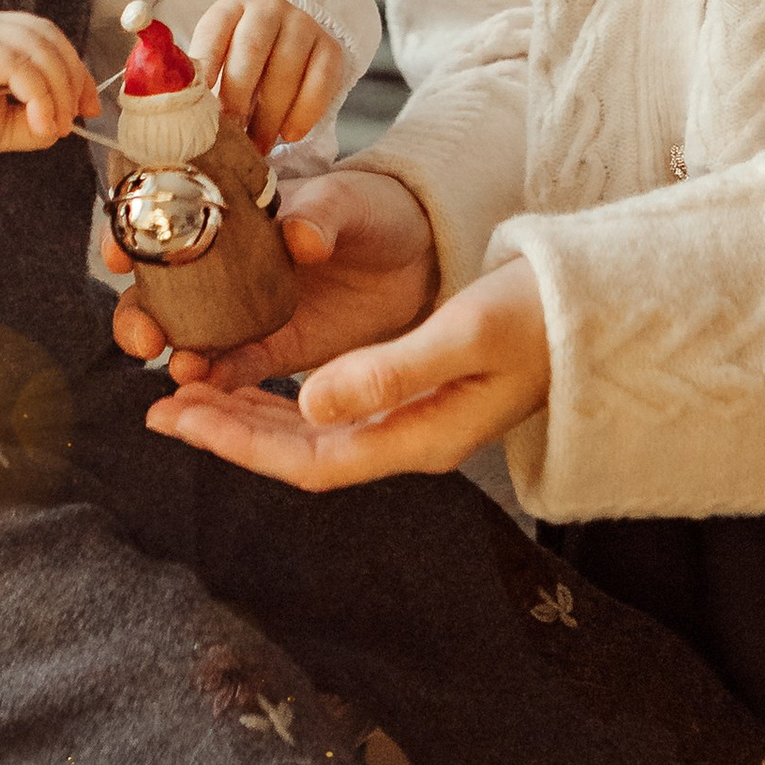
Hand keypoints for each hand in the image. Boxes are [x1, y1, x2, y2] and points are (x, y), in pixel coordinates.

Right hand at [0, 9, 97, 163]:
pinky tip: (40, 123)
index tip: (88, 106)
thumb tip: (66, 122)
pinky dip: (38, 95)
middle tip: (77, 117)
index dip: (75, 68)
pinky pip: (18, 65)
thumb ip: (32, 118)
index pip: (46, 37)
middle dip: (73, 77)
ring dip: (58, 91)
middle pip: (48, 37)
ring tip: (56, 126)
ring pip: (38, 49)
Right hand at [107, 161, 438, 384]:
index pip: (161, 220)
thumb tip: (298, 237)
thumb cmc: (375, 209)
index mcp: (228, 212)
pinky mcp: (274, 349)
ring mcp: (243, 311)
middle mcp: (222, 265)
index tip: (117, 253)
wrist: (421, 253)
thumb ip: (322, 215)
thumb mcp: (350, 200)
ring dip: (174, 352)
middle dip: (139, 314)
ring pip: (187, 336)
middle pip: (159, 291)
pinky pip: (234, 368)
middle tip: (146, 335)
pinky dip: (216, 380)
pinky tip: (206, 389)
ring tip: (182, 367)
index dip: (130, 235)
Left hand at [141, 253, 550, 487]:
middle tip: (163, 405)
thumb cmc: (541, 315)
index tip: (181, 417)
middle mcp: (410, 438)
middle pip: (300, 452)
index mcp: (417, 436)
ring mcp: (416, 420)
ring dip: (251, 415)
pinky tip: (261, 380)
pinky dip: (286, 396)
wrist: (601, 306)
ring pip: (313, 432)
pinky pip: (335, 410)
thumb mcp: (465, 333)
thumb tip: (309, 401)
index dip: (238, 444)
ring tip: (194, 395)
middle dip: (229, 432)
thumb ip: (389, 371)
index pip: (307, 458)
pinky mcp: (420, 393)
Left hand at [186, 0, 347, 149]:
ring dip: (270, 115)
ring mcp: (302, 24)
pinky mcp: (330, 46)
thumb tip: (180, 115)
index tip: (196, 106)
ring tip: (257, 146)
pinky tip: (289, 135)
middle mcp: (267, 8)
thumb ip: (201, 80)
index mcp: (230, 8)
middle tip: (229, 135)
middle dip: (238, 97)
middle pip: (252, 49)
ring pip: (286, 69)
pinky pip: (321, 80)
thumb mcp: (218, 61)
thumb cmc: (242, 63)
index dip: (204, 69)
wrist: (288, 50)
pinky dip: (304, 112)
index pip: (214, 33)